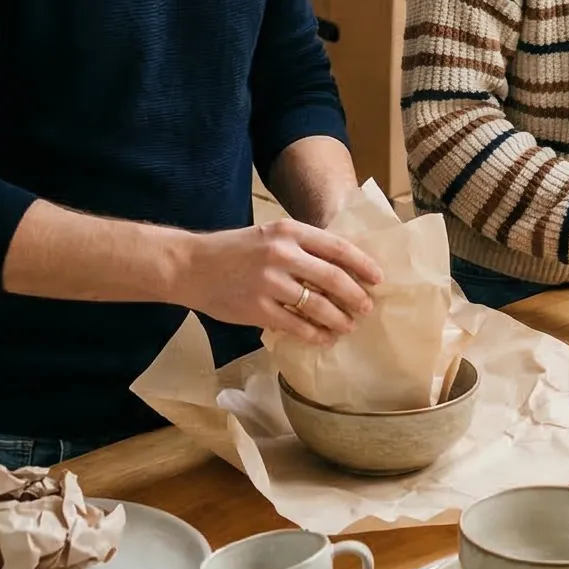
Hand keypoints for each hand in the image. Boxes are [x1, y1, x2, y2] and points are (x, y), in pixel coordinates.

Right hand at [178, 219, 381, 346]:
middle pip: (333, 278)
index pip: (337, 247)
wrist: (190, 266)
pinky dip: (316, 334)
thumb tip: (341, 269)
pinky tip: (324, 338)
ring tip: (349, 326)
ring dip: (339, 319)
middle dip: (356, 296)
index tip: (378, 278)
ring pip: (318, 305)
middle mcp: (281, 253)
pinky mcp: (257, 308)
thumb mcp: (268, 236)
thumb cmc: (233, 251)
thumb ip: (300, 247)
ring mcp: (269, 282)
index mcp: (288, 230)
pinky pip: (297, 326)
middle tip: (367, 307)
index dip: (362, 264)